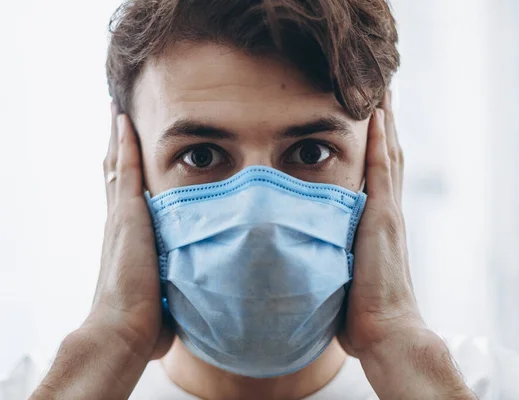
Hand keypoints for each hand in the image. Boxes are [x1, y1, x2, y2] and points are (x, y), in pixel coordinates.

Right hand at [87, 104, 172, 359]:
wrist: (122, 331)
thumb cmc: (143, 324)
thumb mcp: (163, 296)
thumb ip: (174, 287)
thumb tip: (195, 297)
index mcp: (126, 240)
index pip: (124, 197)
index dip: (125, 173)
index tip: (128, 153)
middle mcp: (118, 223)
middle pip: (116, 174)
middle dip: (118, 147)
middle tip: (118, 119)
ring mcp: (120, 217)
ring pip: (117, 165)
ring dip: (118, 138)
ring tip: (117, 111)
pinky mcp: (127, 215)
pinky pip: (126, 169)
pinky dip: (124, 144)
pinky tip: (123, 120)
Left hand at [338, 92, 474, 398]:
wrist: (386, 334)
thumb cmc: (362, 315)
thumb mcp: (343, 278)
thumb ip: (332, 258)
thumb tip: (306, 255)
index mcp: (377, 226)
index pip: (379, 175)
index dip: (377, 146)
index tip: (370, 119)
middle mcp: (387, 214)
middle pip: (389, 157)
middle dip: (384, 126)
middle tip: (379, 91)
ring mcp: (387, 214)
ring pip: (389, 156)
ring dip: (385, 123)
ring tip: (381, 90)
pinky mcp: (383, 219)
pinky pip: (384, 171)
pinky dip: (382, 142)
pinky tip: (377, 116)